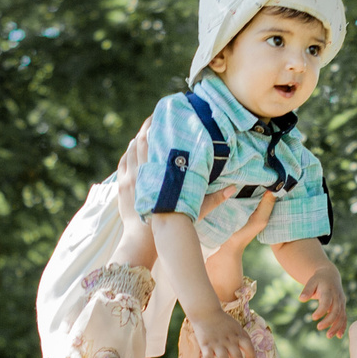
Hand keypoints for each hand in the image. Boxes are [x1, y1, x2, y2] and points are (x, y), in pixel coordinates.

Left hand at [114, 121, 250, 271]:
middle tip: (155, 117)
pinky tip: (134, 149)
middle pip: (140, 141)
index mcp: (158, 174)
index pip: (154, 142)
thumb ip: (214, 199)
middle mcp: (141, 172)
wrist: (144, 240)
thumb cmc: (172, 223)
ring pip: (131, 150)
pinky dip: (129, 153)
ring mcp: (129, 178)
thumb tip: (234, 188)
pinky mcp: (122, 186)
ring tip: (146, 131)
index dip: (157, 127)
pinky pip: (123, 162)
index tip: (164, 117)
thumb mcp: (194, 209)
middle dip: (147, 127)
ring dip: (137, 139)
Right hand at [184, 307, 255, 357]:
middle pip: (237, 355)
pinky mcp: (206, 345)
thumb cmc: (222, 321)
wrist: (206, 312)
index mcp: (237, 334)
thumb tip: (250, 350)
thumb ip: (243, 337)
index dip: (251, 355)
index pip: (248, 345)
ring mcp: (217, 343)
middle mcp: (228, 340)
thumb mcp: (236, 326)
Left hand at [298, 263, 348, 337]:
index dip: (321, 310)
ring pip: (341, 316)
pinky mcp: (342, 306)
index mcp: (329, 290)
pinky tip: (339, 336)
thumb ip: (307, 290)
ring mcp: (341, 302)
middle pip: (336, 311)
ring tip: (328, 336)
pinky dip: (342, 326)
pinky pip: (344, 317)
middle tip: (319, 328)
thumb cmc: (318, 280)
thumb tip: (301, 299)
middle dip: (329, 321)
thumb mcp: (311, 281)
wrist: (330, 275)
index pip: (326, 302)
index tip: (313, 317)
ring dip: (336, 327)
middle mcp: (337, 297)